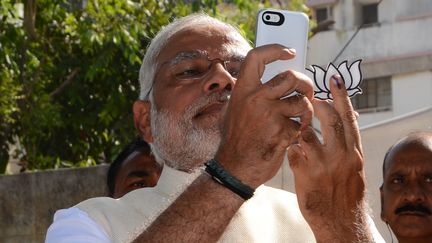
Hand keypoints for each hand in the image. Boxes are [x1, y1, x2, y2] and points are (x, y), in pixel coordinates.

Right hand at [215, 44, 313, 188]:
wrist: (235, 168)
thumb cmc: (237, 139)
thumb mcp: (236, 109)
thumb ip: (252, 93)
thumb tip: (275, 80)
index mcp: (243, 90)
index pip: (257, 57)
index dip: (275, 50)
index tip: (290, 52)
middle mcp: (256, 98)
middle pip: (291, 77)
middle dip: (305, 83)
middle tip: (306, 92)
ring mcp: (270, 115)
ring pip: (302, 102)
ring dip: (306, 110)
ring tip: (301, 118)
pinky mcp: (282, 132)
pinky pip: (302, 124)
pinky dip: (301, 130)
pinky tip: (292, 137)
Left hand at [287, 75, 370, 241]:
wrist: (340, 221)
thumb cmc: (344, 190)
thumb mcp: (353, 165)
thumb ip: (347, 141)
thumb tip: (350, 116)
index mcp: (354, 150)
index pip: (349, 118)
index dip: (341, 97)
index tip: (333, 78)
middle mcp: (342, 155)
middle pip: (331, 121)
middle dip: (319, 105)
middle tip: (310, 96)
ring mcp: (324, 165)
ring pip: (308, 134)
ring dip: (300, 126)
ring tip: (296, 124)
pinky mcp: (306, 175)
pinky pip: (293, 152)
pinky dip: (290, 147)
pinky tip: (290, 150)